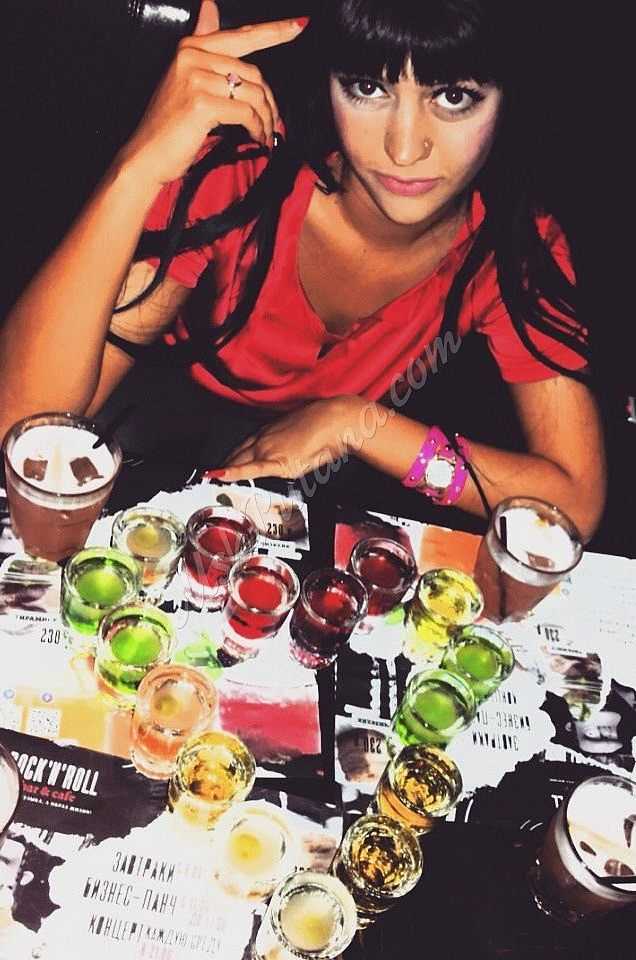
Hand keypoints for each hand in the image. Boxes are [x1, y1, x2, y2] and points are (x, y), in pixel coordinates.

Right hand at [118, 6, 307, 185]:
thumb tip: (210, 4)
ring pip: (253, 93)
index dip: (274, 31)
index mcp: (191, 46)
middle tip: (273, 123)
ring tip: (266, 135)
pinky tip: (257, 139)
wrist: (146, 155)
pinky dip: (257, 128)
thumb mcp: (186, 78)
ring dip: (266, 118)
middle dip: (270, 101)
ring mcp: (195, 77)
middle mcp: (192, 55)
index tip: (299, 25)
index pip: (242, 35)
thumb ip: (203, 44)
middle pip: (253, 72)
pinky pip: (245, 112)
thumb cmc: (170, 124)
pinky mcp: (201, 103)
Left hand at [206, 397, 363, 481]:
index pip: (243, 447)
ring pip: (239, 461)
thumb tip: (287, 456)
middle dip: (224, 464)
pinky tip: (219, 475)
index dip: (231, 457)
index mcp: (268, 432)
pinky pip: (250, 469)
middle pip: (237, 454)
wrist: (334, 422)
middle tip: (210, 475)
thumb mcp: (301, 439)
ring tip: (208, 478)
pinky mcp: (276, 460)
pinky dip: (233, 472)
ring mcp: (268, 449)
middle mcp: (264, 439)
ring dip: (224, 469)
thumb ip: (288, 448)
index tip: (220, 465)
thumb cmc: (324, 428)